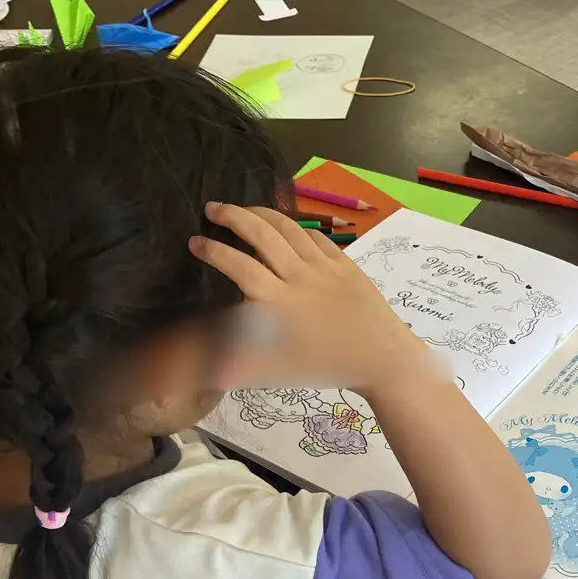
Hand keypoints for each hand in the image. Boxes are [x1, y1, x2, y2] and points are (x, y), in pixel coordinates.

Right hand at [190, 204, 431, 391]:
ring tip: (243, 208)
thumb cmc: (327, 367)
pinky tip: (286, 227)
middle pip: (261, 235)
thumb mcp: (279, 370)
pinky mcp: (345, 263)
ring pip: (288, 228)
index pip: (238, 266)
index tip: (195, 241)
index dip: (214, 251)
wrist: (382, 358)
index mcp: (280, 302)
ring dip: (262, 213)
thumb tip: (200, 364)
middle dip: (233, 216)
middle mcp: (299, 276)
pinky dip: (295, 227)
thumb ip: (237, 363)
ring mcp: (325, 266)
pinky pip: (316, 236)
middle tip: (212, 208)